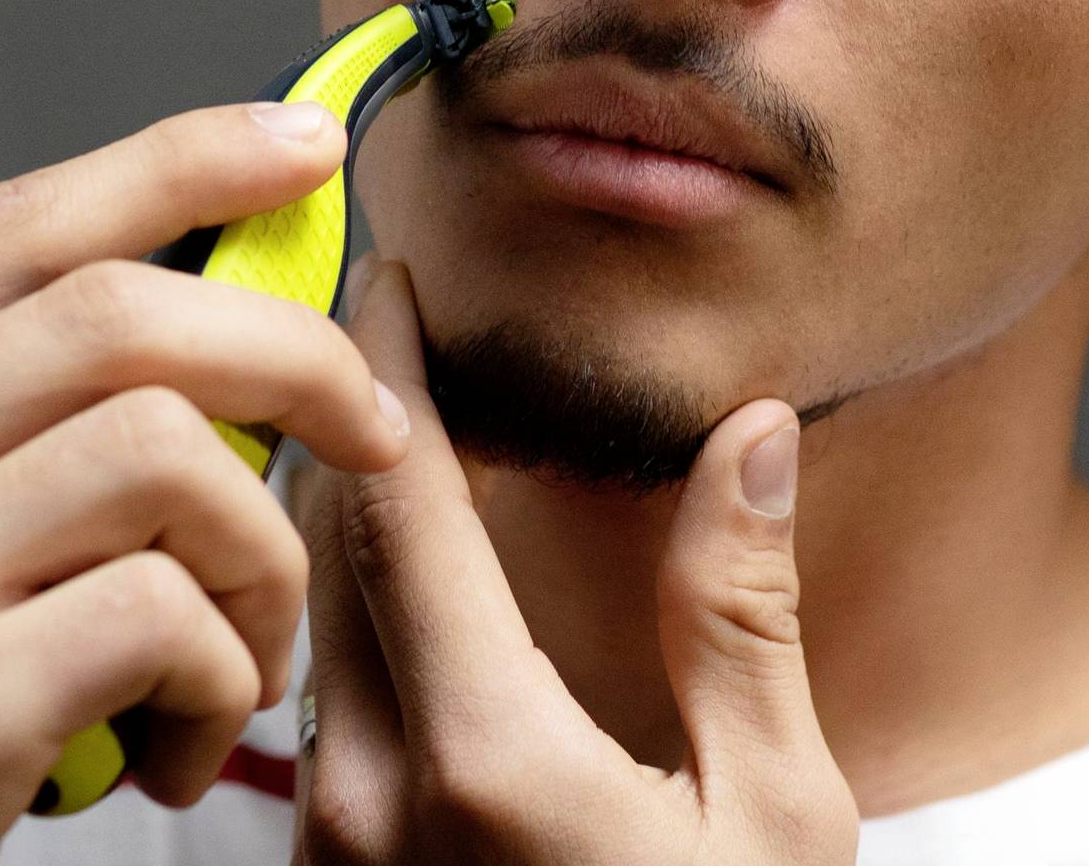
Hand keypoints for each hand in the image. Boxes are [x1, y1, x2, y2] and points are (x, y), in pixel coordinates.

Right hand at [0, 102, 411, 865]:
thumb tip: (201, 328)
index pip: (20, 224)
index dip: (184, 163)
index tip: (306, 152)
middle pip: (122, 312)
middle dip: (294, 357)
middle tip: (372, 434)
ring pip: (168, 456)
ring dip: (262, 565)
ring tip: (235, 665)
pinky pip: (165, 618)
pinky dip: (219, 683)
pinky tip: (172, 750)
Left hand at [293, 259, 860, 864]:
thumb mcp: (776, 816)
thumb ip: (742, 622)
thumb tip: (754, 434)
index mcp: (488, 759)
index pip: (399, 510)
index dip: (389, 374)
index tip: (394, 279)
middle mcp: (371, 799)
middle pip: (331, 551)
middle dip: (361, 425)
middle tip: (402, 331)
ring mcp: (335, 852)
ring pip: (311, 626)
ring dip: (352, 519)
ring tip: (404, 435)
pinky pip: (313, 706)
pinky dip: (350, 612)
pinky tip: (410, 579)